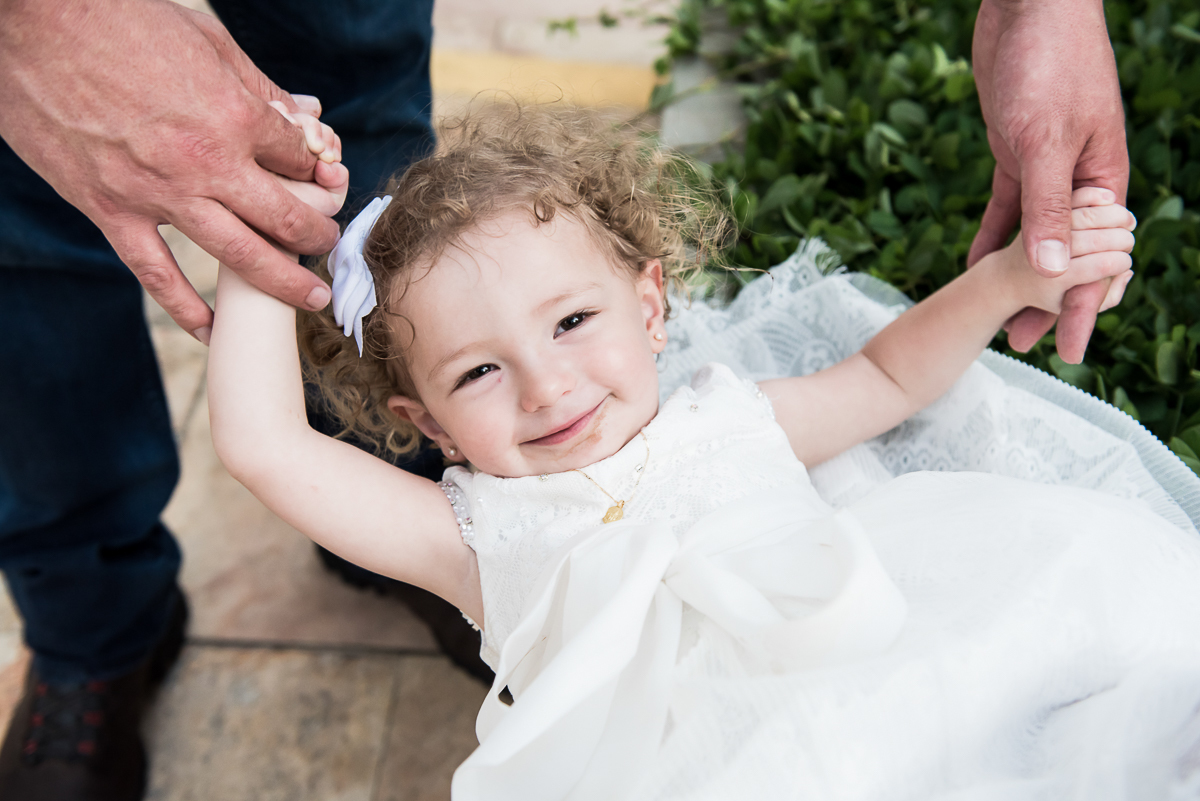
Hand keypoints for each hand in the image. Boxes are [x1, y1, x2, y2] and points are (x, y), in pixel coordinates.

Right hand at [0, 0, 340, 342]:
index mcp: (234, 115)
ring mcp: (157, 193)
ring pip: (238, 256)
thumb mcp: (207, 39)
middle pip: (286, 217)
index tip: (322, 179)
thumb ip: (261, 85)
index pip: (300, 162)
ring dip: (284, 281)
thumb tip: (308, 112)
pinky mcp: (110, 210)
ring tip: (312, 297)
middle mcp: (205, 163)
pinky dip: (186, 308)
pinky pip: (156, 274)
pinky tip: (211, 330)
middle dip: (318, 236)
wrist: (31, 21)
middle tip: (333, 248)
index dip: (319, 171)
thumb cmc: (121, 18)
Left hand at [969, 0, 1128, 363]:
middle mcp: (1080, 182)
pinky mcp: (1016, 156)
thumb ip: (1050, 206)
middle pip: (1067, 256)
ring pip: (1034, 238)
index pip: (1098, 260)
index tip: (1071, 352)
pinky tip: (974, 266)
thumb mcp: (1047, 141)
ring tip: (1001, 319)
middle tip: (1021, 343)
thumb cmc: (1049, 64)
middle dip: (1049, 302)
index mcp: (1103, 181)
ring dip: (1017, 278)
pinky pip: (1007, 210)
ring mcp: (1048, 169)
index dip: (1085, 309)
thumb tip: (1055, 271)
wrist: (1029, 8)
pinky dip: (992, 238)